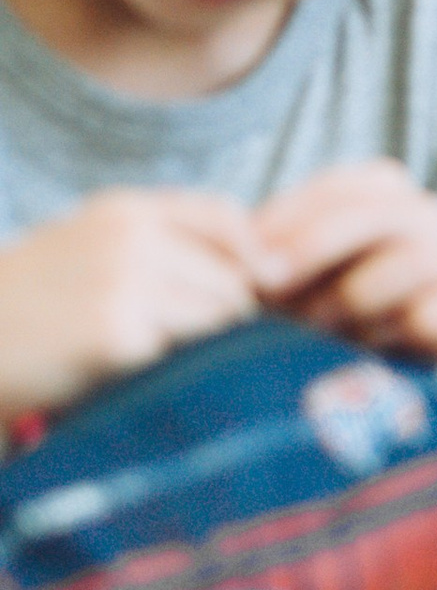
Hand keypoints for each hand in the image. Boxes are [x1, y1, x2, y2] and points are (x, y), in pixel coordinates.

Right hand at [0, 190, 262, 415]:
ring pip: (218, 316)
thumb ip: (155, 246)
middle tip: (203, 347)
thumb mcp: (87, 249)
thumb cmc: (28, 306)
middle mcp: (131, 237)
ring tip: (166, 362)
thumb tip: (254, 269)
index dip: (248, 260)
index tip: (248, 295)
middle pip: (232, 277)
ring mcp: (126, 282)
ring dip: (208, 346)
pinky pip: (184, 354)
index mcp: (124, 211)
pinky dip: (176, 371)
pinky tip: (141, 378)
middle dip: (228, 316)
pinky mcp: (118, 334)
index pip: (225, 219)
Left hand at [253, 159, 436, 365]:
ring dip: (355, 296)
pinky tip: (365, 349)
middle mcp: (421, 217)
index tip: (248, 260)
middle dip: (318, 249)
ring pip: (416, 259)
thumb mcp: (277, 275)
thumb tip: (237, 251)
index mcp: (378, 193)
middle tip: (268, 289)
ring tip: (313, 330)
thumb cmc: (301, 316)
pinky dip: (406, 328)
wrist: (352, 386)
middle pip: (380, 212)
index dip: (290, 220)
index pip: (339, 189)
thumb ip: (263, 250)